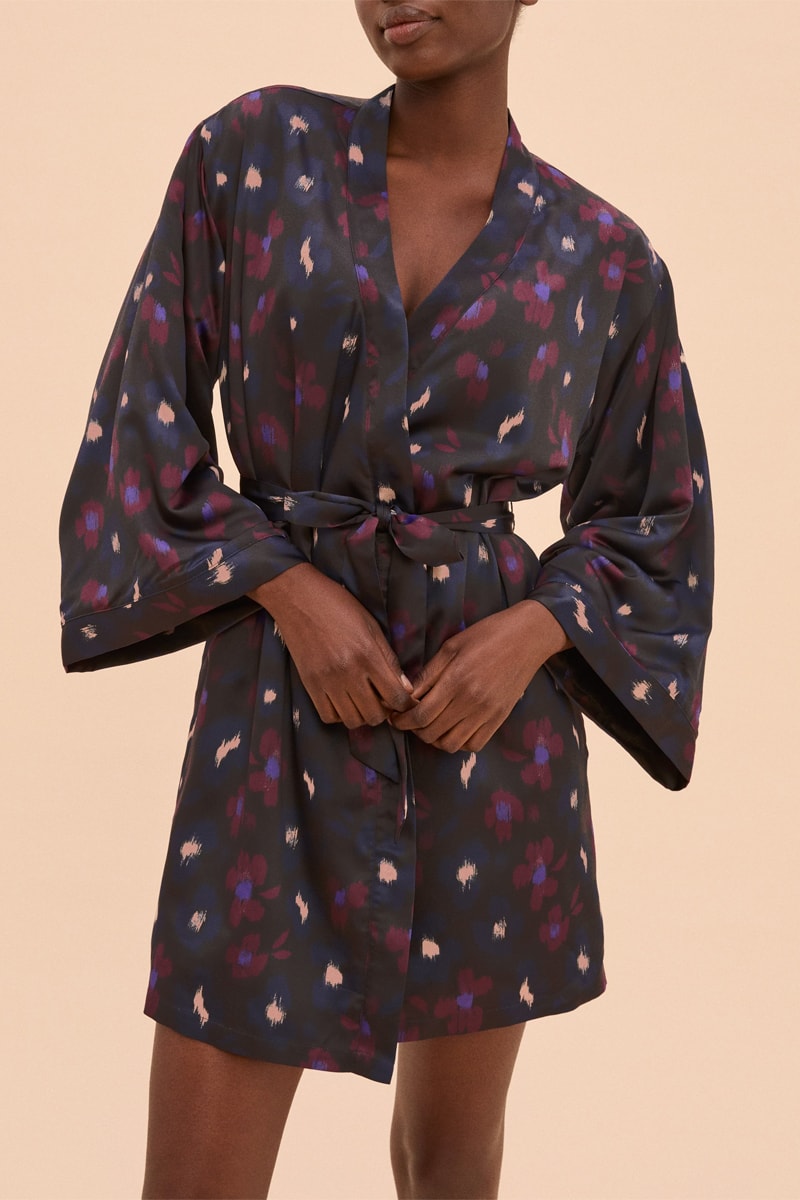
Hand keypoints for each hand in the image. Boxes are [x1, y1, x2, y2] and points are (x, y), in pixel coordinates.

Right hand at [247, 564, 416, 728]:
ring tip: (362, 700)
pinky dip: (339, 714)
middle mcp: (349, 672)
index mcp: (368, 655)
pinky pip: (328, 716)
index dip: (405, 703)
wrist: (298, 597)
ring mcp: (327, 681)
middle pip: (375, 715)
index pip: (396, 697)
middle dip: (384, 711)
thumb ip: (388, 659)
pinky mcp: (310, 685)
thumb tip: (406, 688)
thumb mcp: (371, 626)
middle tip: (381, 699)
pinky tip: (343, 700)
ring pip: (352, 720)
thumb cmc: (339, 606)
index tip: (403, 699)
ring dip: (362, 714)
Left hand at [387, 600, 570, 753]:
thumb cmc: (486, 635)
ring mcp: (487, 714)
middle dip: (414, 730)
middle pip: (432, 733)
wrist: (528, 638)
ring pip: (451, 744)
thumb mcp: (451, 647)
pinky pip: (474, 744)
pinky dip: (459, 742)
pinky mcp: (499, 719)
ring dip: (435, 738)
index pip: (421, 715)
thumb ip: (428, 674)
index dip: (402, 721)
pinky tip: (454, 727)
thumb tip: (407, 696)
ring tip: (431, 724)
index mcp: (456, 681)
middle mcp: (471, 702)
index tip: (395, 717)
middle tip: (410, 719)